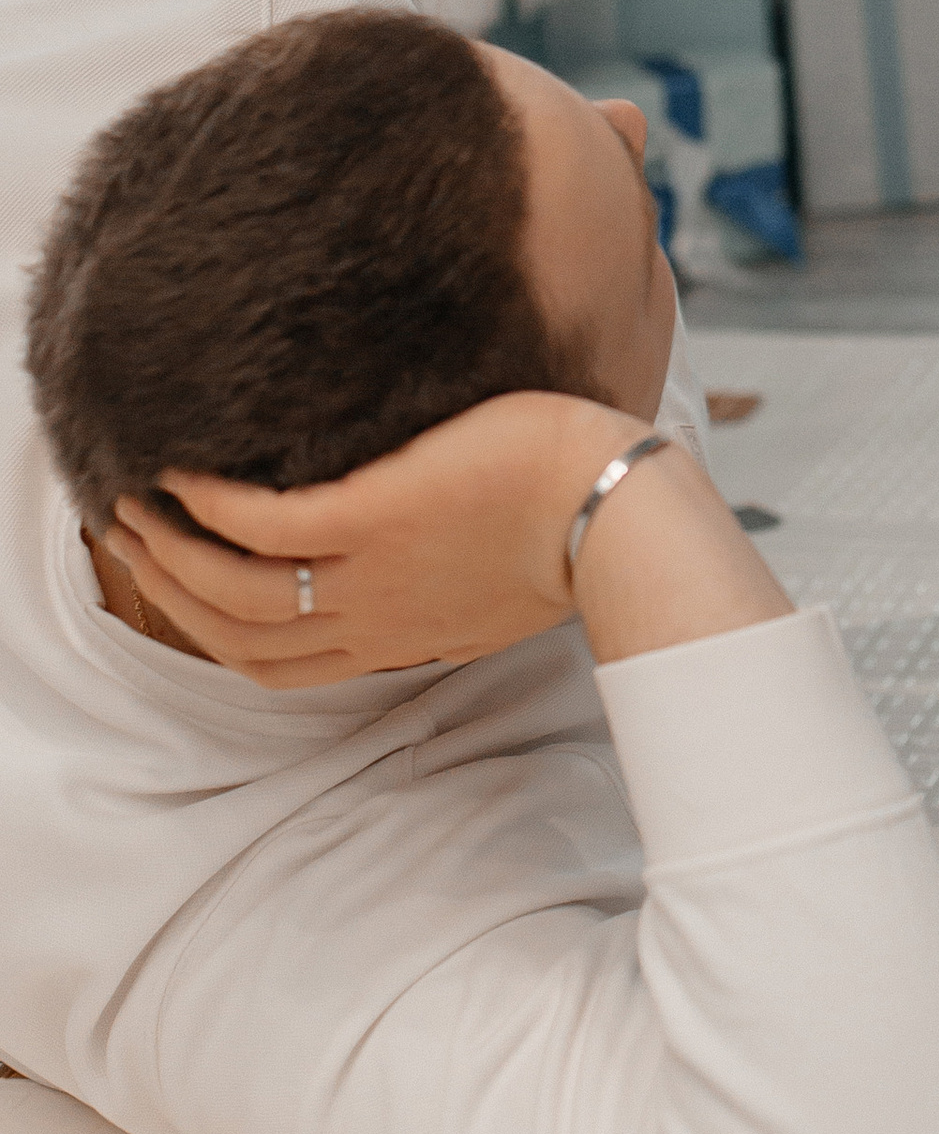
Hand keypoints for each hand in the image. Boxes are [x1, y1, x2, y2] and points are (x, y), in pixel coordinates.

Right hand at [108, 391, 647, 687]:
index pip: (278, 663)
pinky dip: (212, 503)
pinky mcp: (377, 513)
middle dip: (171, 590)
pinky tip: (185, 471)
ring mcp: (369, 571)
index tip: (179, 588)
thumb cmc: (574, 538)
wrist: (616, 512)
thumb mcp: (495, 604)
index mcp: (396, 642)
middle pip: (238, 630)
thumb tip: (421, 602)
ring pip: (234, 586)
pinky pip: (266, 522)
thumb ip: (440, 609)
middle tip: (128, 537)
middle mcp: (370, 620)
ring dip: (171, 549)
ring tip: (134, 500)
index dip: (215, 630)